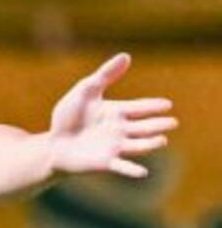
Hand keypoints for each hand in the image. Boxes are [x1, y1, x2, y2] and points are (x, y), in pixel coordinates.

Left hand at [48, 53, 175, 178]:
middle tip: (172, 122)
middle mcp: (120, 130)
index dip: (152, 106)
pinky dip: (132, 170)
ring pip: (137, 146)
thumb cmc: (68, 117)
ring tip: (162, 140)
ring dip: (150, 144)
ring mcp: (114, 147)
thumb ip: (105, 75)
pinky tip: (142, 172)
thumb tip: (126, 56)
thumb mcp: (85, 91)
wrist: (53, 143)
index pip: (139, 108)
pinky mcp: (105, 162)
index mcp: (116, 112)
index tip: (167, 104)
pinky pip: (121, 166)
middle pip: (143, 127)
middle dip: (158, 125)